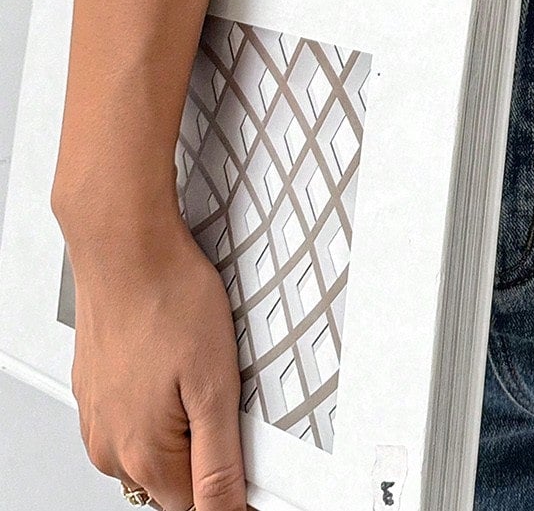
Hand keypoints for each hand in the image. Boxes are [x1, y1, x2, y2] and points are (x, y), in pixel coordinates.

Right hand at [61, 210, 250, 510]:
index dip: (230, 484)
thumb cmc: (169, 297)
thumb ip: (219, 463)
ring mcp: (96, 417)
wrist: (125, 246)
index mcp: (142, 455)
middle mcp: (110, 446)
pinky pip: (131, 415)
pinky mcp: (93, 389)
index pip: (195, 506)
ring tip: (195, 367)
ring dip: (178, 424)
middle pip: (172, 480)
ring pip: (151, 447)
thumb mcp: (216, 384)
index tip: (243, 444)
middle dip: (202, 450)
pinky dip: (155, 399)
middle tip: (221, 390)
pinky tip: (171, 359)